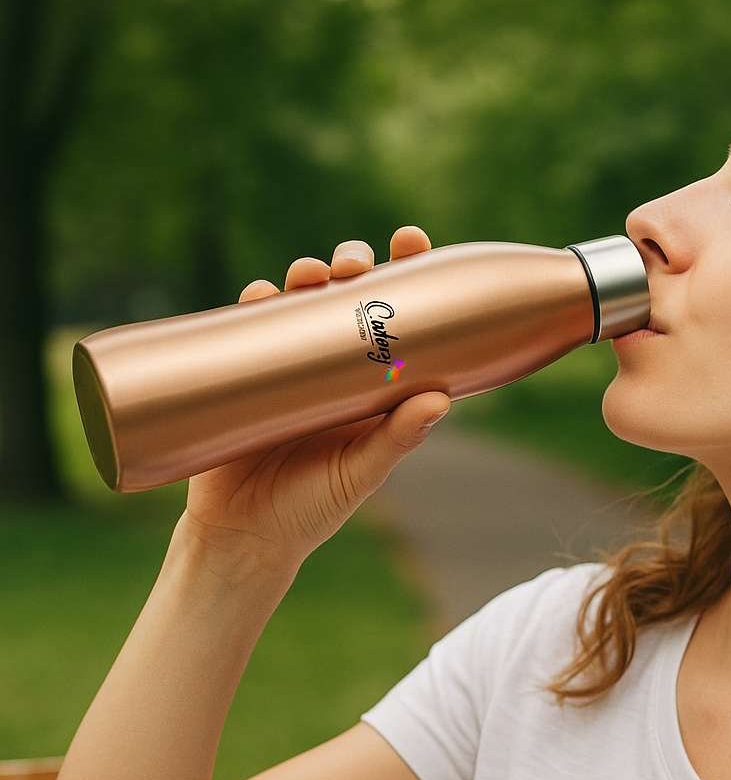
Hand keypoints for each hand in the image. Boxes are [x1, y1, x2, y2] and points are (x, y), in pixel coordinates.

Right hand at [179, 225, 447, 571]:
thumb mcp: (360, 474)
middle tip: (353, 263)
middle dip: (351, 264)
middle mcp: (330, 367)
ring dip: (305, 275)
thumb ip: (397, 440)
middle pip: (345, 296)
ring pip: (298, 301)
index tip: (411, 241)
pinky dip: (255, 303)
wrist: (242, 538)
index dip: (405, 275)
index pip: (394, 318)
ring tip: (311, 276)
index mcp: (370, 384)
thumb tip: (440, 400)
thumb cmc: (311, 509)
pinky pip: (248, 326)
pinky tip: (262, 294)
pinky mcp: (242, 373)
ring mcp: (285, 366)